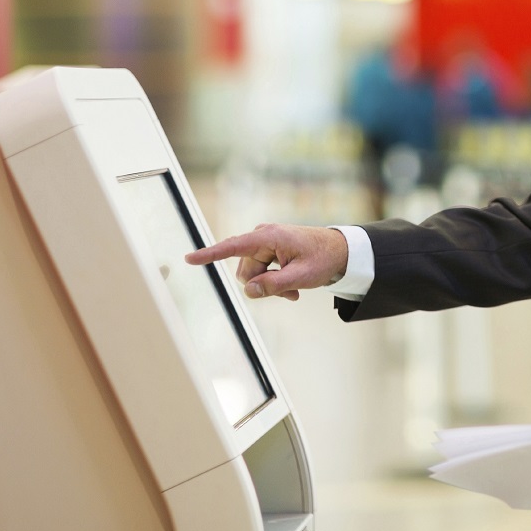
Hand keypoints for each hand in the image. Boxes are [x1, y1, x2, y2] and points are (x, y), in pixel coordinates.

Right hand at [185, 223, 348, 301]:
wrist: (341, 250)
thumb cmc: (323, 259)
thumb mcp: (302, 277)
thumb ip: (274, 285)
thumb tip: (249, 291)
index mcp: (268, 237)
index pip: (232, 247)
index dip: (210, 255)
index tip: (189, 258)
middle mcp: (262, 237)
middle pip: (245, 272)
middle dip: (262, 286)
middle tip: (289, 293)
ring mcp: (265, 244)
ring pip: (252, 275)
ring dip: (270, 286)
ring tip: (293, 291)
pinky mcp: (268, 250)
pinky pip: (260, 273)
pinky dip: (273, 282)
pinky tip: (292, 289)